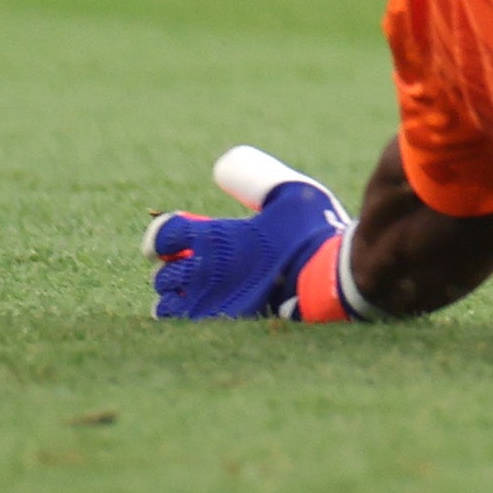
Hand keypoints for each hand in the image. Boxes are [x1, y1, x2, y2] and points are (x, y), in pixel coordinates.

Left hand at [146, 148, 352, 321]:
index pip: (163, 234)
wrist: (329, 281)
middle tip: (198, 262)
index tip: (177, 235)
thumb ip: (254, 178)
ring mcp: (209, 302)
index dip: (165, 233)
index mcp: (214, 237)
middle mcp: (203, 271)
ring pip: (167, 302)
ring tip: (199, 288)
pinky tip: (208, 308)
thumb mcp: (291, 192)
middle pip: (164, 271)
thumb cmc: (309, 235)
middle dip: (176, 265)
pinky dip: (188, 315)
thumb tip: (222, 167)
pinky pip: (184, 324)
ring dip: (178, 294)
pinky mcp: (219, 325)